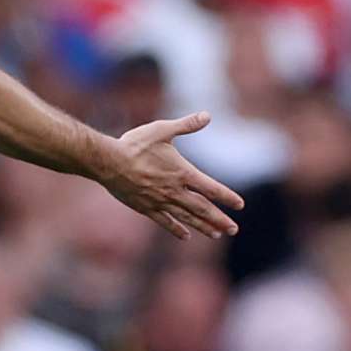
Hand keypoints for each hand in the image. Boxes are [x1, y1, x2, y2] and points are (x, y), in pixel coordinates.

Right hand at [101, 112, 245, 239]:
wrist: (109, 162)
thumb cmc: (136, 144)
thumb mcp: (162, 130)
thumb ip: (186, 125)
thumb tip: (208, 115)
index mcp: (182, 173)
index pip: (211, 188)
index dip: (227, 197)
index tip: (240, 205)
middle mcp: (174, 191)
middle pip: (202, 208)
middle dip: (219, 219)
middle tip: (234, 229)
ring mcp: (160, 202)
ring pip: (187, 218)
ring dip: (204, 227)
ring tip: (217, 235)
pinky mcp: (146, 208)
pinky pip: (165, 222)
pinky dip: (177, 229)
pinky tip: (186, 236)